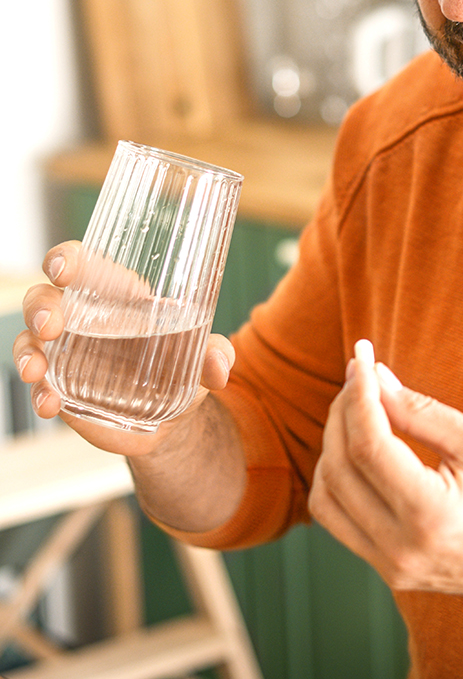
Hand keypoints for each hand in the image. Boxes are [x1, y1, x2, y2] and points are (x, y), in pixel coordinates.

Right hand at [13, 241, 235, 457]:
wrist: (174, 420)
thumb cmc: (185, 369)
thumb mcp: (203, 359)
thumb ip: (215, 354)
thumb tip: (220, 366)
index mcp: (119, 296)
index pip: (85, 263)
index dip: (68, 259)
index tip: (65, 269)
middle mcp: (86, 318)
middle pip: (45, 296)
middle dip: (41, 307)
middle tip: (52, 326)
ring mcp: (67, 352)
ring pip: (30, 338)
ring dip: (27, 351)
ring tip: (38, 371)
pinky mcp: (61, 386)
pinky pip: (39, 384)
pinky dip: (39, 393)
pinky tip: (50, 404)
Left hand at [310, 340, 462, 606]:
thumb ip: (422, 411)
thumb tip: (375, 379)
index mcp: (430, 514)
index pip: (368, 445)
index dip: (359, 393)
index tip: (362, 355)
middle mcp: (401, 548)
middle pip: (340, 467)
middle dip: (343, 410)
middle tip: (361, 373)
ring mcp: (390, 567)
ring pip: (327, 497)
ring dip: (333, 445)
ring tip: (358, 407)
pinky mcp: (388, 571)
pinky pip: (339, 520)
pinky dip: (339, 478)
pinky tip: (358, 447)